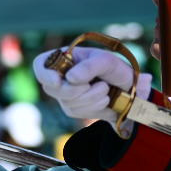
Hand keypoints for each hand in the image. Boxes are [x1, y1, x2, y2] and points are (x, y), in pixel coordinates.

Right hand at [32, 47, 152, 132]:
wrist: (130, 90)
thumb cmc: (116, 69)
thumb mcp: (106, 61)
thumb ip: (89, 66)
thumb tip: (70, 78)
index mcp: (64, 59)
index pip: (40, 65)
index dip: (45, 74)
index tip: (58, 81)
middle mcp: (61, 76)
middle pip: (52, 89)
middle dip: (76, 90)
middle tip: (97, 84)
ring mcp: (65, 94)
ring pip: (67, 103)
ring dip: (91, 99)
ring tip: (105, 90)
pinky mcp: (74, 109)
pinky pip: (77, 112)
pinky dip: (93, 107)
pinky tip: (104, 100)